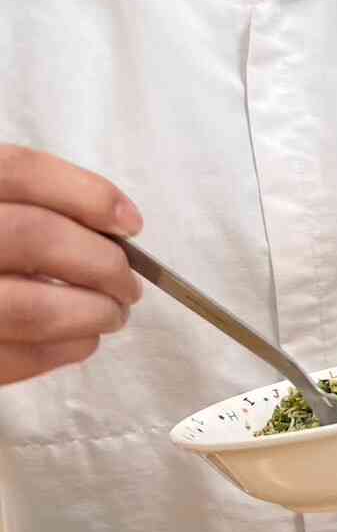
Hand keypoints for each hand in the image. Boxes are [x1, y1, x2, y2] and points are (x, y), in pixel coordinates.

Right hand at [0, 145, 143, 384]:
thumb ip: (21, 202)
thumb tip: (114, 227)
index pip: (17, 171)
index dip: (87, 194)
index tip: (130, 224)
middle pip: (34, 237)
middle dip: (102, 262)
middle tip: (128, 283)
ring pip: (30, 308)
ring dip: (92, 312)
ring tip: (112, 314)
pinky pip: (11, 360)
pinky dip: (61, 350)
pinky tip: (81, 340)